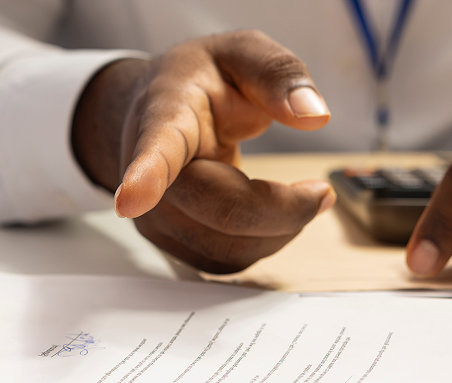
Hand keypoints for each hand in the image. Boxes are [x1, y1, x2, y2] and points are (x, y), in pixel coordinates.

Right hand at [72, 30, 334, 272]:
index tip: (131, 202)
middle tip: (320, 192)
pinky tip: (273, 213)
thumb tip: (314, 115)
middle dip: (283, 209)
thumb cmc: (200, 83)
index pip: (156, 150)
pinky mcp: (169, 241)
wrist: (153, 111)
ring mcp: (153, 213)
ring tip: (300, 196)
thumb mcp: (242, 53)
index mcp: (165, 116)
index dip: (146, 178)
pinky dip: (263, 242)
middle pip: (218, 211)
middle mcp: (147, 171)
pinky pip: (224, 261)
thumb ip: (278, 74)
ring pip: (225, 247)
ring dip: (278, 230)